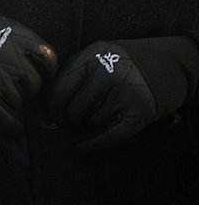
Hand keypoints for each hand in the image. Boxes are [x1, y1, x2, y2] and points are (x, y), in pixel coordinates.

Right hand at [0, 0, 56, 133]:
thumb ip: (13, 42)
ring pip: (19, 103)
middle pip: (34, 85)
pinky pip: (4, 117)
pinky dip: (10, 125)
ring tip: (7, 107)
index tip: (39, 76)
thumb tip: (27, 64)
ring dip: (15, 107)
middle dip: (27, 91)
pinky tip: (11, 126)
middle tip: (16, 92)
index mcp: (16, 36)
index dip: (45, 71)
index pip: (47, 59)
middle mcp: (11, 57)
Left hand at [51, 37, 194, 149]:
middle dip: (72, 118)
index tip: (54, 115)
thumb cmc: (112, 65)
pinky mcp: (138, 111)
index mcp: (91, 58)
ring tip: (96, 114)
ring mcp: (125, 93)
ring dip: (90, 123)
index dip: (55, 106)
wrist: (156, 66)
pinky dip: (94, 144)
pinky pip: (111, 135)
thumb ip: (69, 74)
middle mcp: (108, 74)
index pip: (62, 88)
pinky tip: (84, 146)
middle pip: (76, 109)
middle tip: (73, 119)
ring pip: (93, 122)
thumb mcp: (90, 58)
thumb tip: (48, 105)